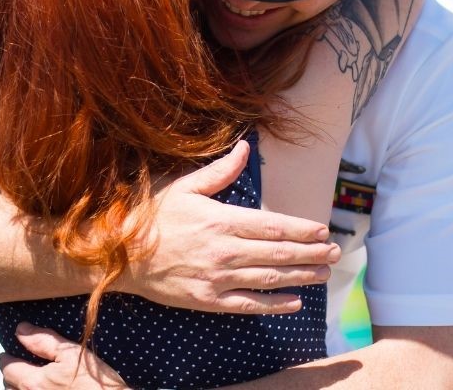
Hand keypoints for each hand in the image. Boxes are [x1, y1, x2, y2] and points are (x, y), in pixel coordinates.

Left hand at [0, 324, 126, 389]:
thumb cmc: (97, 382)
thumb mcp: (72, 354)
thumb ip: (44, 341)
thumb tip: (20, 330)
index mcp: (34, 383)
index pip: (8, 368)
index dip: (7, 358)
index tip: (9, 352)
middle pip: (10, 386)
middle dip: (12, 374)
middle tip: (19, 365)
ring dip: (20, 387)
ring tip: (30, 379)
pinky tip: (45, 388)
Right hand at [116, 140, 340, 313]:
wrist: (117, 254)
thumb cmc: (150, 216)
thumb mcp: (184, 186)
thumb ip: (219, 172)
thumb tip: (244, 149)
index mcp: (222, 220)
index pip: (273, 226)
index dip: (302, 229)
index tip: (323, 229)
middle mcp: (225, 251)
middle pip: (279, 254)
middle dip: (311, 253)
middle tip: (335, 253)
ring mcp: (217, 278)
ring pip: (270, 279)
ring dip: (301, 276)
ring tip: (323, 273)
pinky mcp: (208, 300)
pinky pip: (248, 305)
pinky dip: (274, 304)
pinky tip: (294, 302)